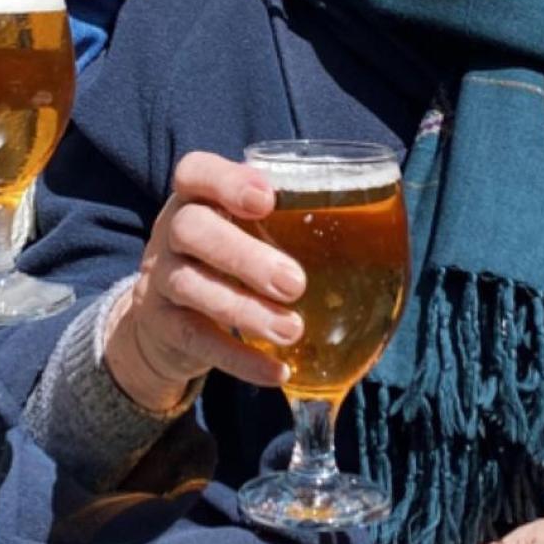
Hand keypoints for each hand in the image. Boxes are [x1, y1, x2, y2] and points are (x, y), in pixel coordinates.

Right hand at [104, 150, 305, 412]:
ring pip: (190, 285)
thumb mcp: (246, 230)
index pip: (194, 172)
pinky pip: (196, 341)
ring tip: (292, 330)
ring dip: (245, 310)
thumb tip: (383, 218)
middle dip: (243, 255)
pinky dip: (239, 358)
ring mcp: (160, 279)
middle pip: (190, 228)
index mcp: (196, 198)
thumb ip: (289, 217)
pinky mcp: (162, 328)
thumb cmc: (229, 260)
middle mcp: (170, 232)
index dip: (227, 181)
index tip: (268, 199)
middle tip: (294, 283)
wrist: (166, 321)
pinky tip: (277, 371)